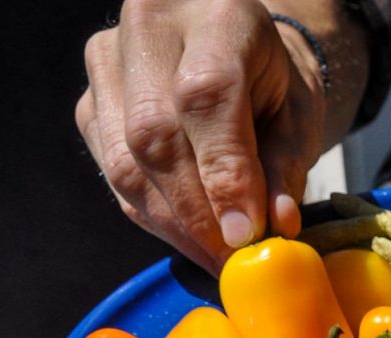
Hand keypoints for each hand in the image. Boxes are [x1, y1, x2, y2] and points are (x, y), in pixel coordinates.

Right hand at [76, 0, 326, 272]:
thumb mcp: (299, 114)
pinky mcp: (90, 102)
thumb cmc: (273, 82)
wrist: (232, 52)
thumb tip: (274, 225)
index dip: (223, 175)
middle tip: (232, 259)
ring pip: (126, 161)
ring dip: (173, 223)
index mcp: (216, 12)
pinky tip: (189, 236)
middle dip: (196, 212)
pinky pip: (115, 175)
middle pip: (155, 133)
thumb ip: (286, 166)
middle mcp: (150, 25)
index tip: (245, 234)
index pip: (206, 97)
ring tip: (215, 256)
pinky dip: (154, 216)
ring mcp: (108, 61)